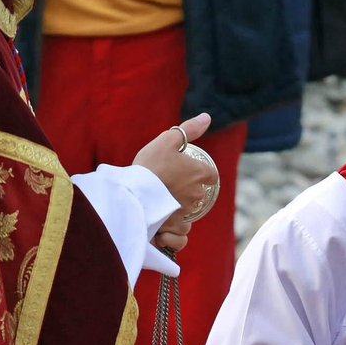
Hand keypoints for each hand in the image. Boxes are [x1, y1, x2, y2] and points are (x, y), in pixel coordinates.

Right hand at [132, 114, 217, 249]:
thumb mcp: (167, 140)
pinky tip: (161, 215)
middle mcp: (198, 194)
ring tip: (160, 197)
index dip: (202, 173)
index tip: (188, 171)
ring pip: (188, 208)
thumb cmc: (150, 164)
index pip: (212, 175)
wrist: (133, 192)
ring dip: (179, 204)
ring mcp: (187, 211)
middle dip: (188, 188)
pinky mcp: (175, 225)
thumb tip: (207, 117)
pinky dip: (173, 222)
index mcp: (199, 173)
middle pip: (199, 192)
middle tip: (168, 182)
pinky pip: (180, 227)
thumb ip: (189, 129)